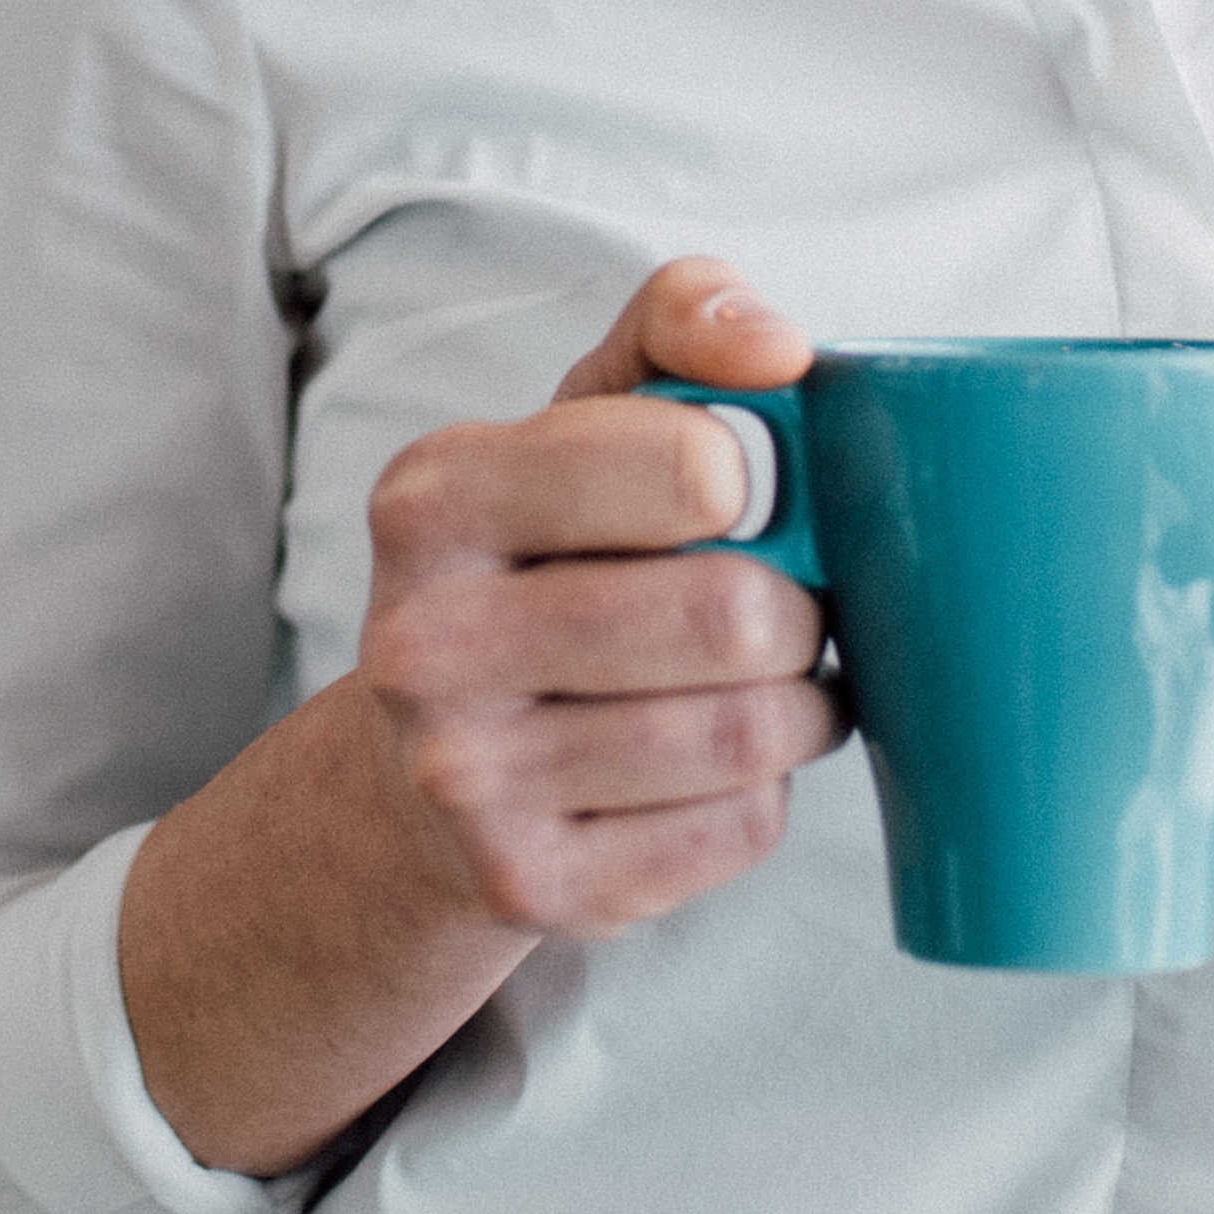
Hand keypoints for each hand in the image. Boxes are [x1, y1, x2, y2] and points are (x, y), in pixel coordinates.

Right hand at [355, 255, 847, 935]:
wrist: (418, 778)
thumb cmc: (537, 565)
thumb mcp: (578, 420)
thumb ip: (675, 328)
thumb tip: (778, 347)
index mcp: (436, 499)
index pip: (689, 467)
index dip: (759, 477)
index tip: (743, 491)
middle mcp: (427, 643)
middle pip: (733, 614)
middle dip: (793, 605)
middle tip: (774, 601)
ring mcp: (470, 780)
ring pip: (747, 731)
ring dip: (795, 701)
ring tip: (760, 677)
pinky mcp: (535, 885)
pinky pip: (738, 827)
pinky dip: (761, 790)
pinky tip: (712, 761)